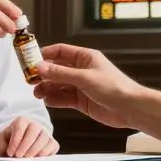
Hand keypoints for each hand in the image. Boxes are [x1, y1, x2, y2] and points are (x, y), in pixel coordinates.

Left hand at [0, 117, 58, 156]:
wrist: (22, 145)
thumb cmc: (10, 141)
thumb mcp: (1, 140)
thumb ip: (0, 145)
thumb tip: (7, 154)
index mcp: (22, 121)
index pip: (19, 127)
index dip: (15, 141)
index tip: (10, 153)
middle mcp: (35, 125)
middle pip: (33, 131)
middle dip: (25, 146)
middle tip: (18, 156)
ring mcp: (45, 133)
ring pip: (43, 139)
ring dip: (34, 151)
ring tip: (26, 159)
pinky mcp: (53, 143)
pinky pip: (51, 147)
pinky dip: (44, 154)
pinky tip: (36, 159)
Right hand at [32, 44, 160, 143]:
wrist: (130, 108)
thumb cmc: (113, 87)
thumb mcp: (84, 78)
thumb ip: (61, 74)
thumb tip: (39, 68)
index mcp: (85, 57)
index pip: (60, 52)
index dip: (44, 55)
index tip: (30, 61)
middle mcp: (81, 70)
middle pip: (56, 69)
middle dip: (43, 74)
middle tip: (30, 80)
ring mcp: (81, 86)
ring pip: (58, 85)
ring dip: (47, 88)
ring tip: (37, 93)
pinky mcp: (81, 100)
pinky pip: (64, 98)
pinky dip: (55, 99)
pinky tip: (47, 100)